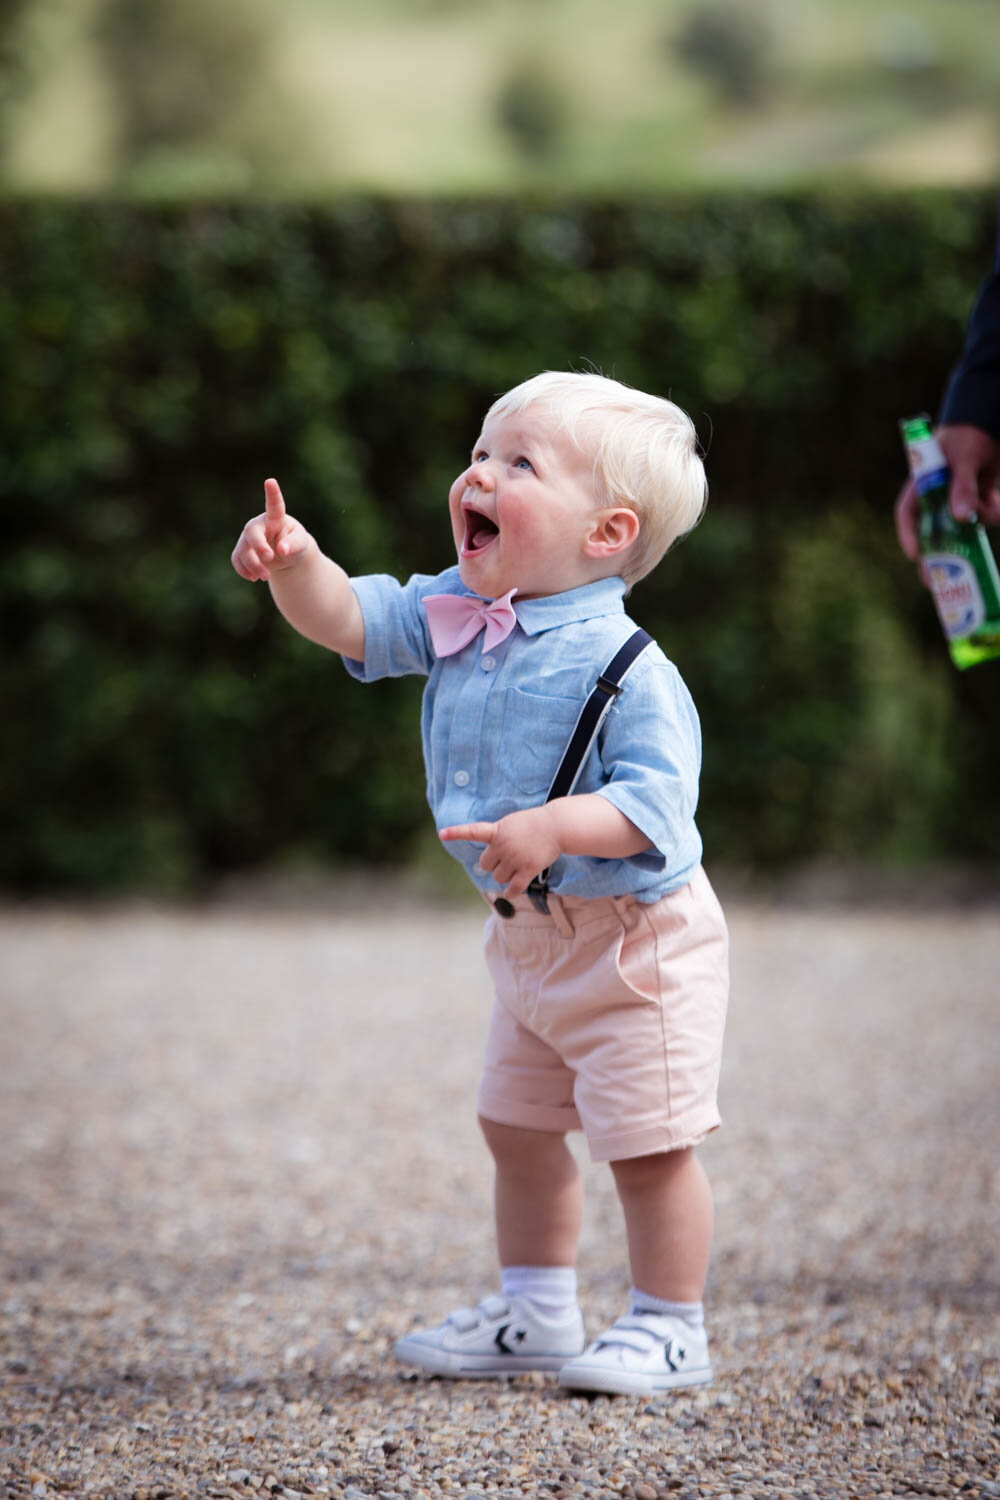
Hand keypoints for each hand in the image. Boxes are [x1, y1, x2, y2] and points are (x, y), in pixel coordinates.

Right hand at [232, 478, 313, 581]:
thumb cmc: (294, 544)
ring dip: (254, 566)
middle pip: (252, 532)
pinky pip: (236, 560)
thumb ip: (295, 545)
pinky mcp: (241, 550)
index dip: (273, 494)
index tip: (271, 481)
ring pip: (244, 551)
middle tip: (270, 557)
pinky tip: (254, 577)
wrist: (285, 555)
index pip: (274, 505)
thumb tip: (282, 549)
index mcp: (276, 518)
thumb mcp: (301, 544)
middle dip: (259, 546)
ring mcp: (248, 537)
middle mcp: (259, 525)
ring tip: (266, 576)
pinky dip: (244, 571)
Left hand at [440, 808, 562, 897]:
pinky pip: (514, 888)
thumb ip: (498, 836)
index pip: (473, 831)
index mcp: (497, 831)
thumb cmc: (534, 823)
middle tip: (504, 860)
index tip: (441, 834)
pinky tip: (510, 893)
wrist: (557, 825)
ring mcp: (515, 858)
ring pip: (498, 877)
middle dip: (493, 865)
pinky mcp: (528, 869)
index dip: (456, 833)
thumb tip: (491, 858)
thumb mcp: (511, 823)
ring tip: (516, 867)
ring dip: (504, 876)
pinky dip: (511, 892)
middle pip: (485, 865)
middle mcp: (503, 845)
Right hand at [895, 423, 999, 561]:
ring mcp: (960, 502)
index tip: (916, 556)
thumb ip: (962, 487)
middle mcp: (938, 499)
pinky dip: (995, 513)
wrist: (992, 424)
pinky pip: (987, 518)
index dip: (909, 537)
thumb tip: (962, 518)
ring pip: (964, 529)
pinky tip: (998, 500)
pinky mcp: (981, 502)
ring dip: (979, 526)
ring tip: (992, 504)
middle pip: (931, 535)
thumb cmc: (968, 437)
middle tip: (935, 581)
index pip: (908, 516)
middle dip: (935, 558)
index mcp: (922, 486)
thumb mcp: (964, 460)